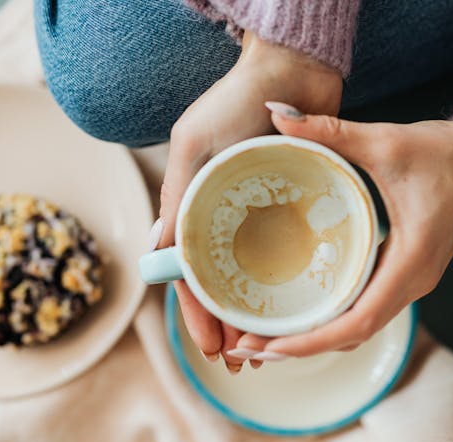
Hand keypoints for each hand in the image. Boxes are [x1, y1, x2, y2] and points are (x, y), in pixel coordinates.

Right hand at [153, 34, 341, 372]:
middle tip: (241, 362)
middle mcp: (225, 218)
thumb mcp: (196, 145)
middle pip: (222, 284)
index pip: (190, 274)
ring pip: (253, 278)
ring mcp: (259, 216)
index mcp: (196, 207)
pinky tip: (296, 310)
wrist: (291, 68)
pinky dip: (286, 286)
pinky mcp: (291, 206)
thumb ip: (177, 196)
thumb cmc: (236, 100)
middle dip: (226, 327)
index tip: (212, 349)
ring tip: (266, 349)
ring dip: (254, 315)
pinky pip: (286, 254)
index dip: (198, 315)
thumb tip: (156, 250)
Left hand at [227, 107, 452, 359]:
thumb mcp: (385, 140)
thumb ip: (329, 130)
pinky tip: (298, 312)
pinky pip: (365, 310)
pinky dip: (330, 320)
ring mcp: (410, 282)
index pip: (355, 324)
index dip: (308, 342)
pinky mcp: (405, 273)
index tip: (265, 347)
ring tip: (262, 336)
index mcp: (410, 264)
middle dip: (297, 346)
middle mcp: (411, 284)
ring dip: (312, 338)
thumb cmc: (447, 153)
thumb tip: (276, 113)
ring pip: (356, 328)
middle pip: (349, 336)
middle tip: (245, 345)